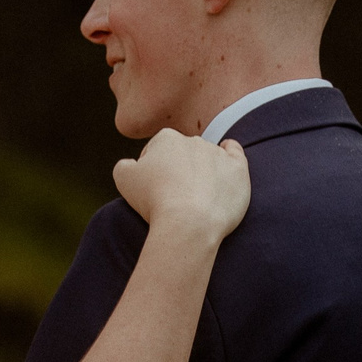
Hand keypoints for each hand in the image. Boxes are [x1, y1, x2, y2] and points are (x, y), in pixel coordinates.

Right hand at [113, 129, 249, 243]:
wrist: (189, 222)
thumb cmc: (154, 201)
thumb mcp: (123, 179)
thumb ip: (125, 165)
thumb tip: (132, 164)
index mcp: (166, 138)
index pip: (157, 151)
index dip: (153, 171)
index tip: (153, 191)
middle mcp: (193, 140)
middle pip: (183, 154)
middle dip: (178, 170)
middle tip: (174, 197)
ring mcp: (218, 153)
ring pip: (208, 156)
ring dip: (202, 170)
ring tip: (196, 197)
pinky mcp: (237, 168)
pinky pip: (235, 153)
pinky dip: (230, 156)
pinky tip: (225, 166)